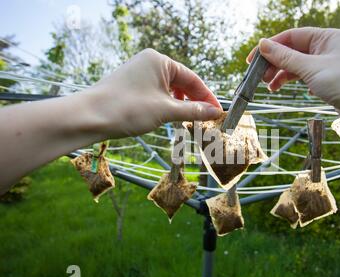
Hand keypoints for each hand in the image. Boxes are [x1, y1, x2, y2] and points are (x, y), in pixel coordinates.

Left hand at [90, 49, 221, 137]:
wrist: (88, 117)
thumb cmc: (126, 109)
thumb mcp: (166, 111)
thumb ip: (193, 111)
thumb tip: (214, 112)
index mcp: (159, 60)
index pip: (192, 78)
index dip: (206, 96)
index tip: (217, 111)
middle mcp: (149, 62)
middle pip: (181, 82)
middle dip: (194, 101)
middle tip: (206, 119)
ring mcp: (138, 73)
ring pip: (168, 89)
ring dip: (180, 104)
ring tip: (189, 120)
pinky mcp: (131, 86)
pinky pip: (156, 93)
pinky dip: (166, 105)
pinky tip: (169, 117)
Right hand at [248, 27, 339, 132]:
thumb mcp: (312, 68)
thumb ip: (286, 58)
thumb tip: (263, 45)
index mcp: (328, 37)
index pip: (292, 37)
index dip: (270, 47)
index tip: (253, 61)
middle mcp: (332, 50)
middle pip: (296, 52)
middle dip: (276, 63)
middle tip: (260, 78)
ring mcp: (334, 68)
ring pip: (302, 67)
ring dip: (285, 75)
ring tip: (271, 88)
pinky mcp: (337, 85)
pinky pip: (311, 79)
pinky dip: (299, 84)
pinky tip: (293, 90)